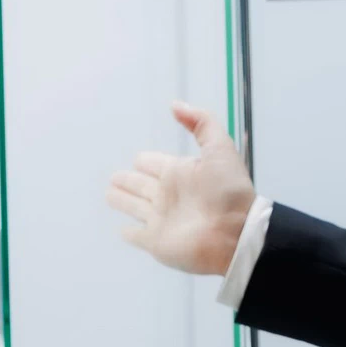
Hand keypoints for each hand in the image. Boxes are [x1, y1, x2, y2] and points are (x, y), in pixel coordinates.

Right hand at [107, 102, 257, 275]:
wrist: (236, 232)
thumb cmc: (228, 191)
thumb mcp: (220, 148)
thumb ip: (201, 123)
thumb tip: (175, 105)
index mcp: (180, 173)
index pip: (154, 164)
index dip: (146, 161)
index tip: (139, 159)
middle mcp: (167, 195)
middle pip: (140, 184)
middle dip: (127, 180)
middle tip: (114, 177)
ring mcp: (160, 219)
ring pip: (134, 206)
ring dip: (122, 201)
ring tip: (109, 194)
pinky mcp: (155, 241)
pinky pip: (137, 236)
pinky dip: (129, 233)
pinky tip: (123, 230)